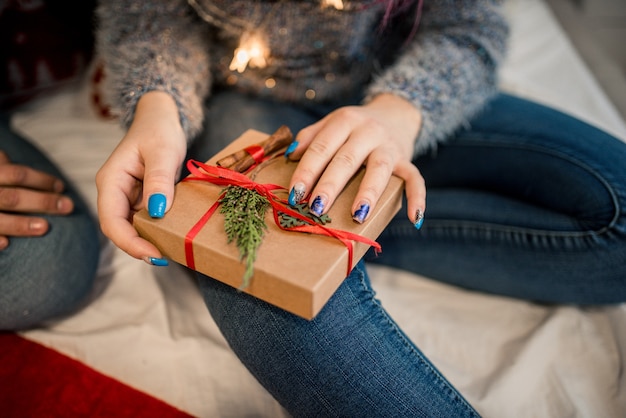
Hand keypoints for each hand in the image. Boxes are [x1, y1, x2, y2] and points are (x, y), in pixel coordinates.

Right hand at [0, 151, 73, 249]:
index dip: (41, 180)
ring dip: (21, 224)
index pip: (17, 174)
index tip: (61, 186)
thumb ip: (0, 165)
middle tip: (69, 206)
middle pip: (13, 197)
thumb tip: (29, 173)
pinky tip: (6, 244)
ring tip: (45, 227)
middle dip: (43, 202)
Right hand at [96, 91, 186, 263]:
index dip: (130, 243)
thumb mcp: (163, 153)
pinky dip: (158, 231)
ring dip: (149, 242)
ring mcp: (127, 197)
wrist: (161, 119)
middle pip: (120, 230)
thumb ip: (159, 181)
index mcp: (110, 181)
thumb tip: (156, 212)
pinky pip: (146, 221)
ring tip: (172, 252)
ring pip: (133, 228)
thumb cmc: (159, 130)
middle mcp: (114, 192)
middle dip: (140, 247)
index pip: (112, 221)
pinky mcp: (141, 199)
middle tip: (166, 259)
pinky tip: (174, 237)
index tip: (154, 255)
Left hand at [286, 93, 425, 226]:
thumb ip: (311, 137)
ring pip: (379, 169)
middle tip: (316, 207)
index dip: (306, 171)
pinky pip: (414, 178)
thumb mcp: (332, 123)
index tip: (294, 194)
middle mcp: (368, 131)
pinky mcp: (406, 159)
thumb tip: (290, 155)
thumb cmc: (354, 127)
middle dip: (330, 185)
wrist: (395, 112)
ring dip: (368, 193)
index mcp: (344, 121)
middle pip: (346, 160)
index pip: (321, 147)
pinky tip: (414, 218)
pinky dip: (417, 197)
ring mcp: (389, 146)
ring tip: (356, 215)